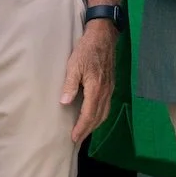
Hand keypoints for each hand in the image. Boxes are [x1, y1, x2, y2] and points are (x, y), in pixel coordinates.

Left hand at [60, 19, 116, 144]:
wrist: (104, 37)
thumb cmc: (86, 50)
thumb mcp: (74, 65)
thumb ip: (70, 85)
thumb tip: (64, 103)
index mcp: (96, 89)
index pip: (89, 114)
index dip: (81, 127)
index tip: (74, 138)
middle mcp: (105, 92)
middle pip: (98, 117)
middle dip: (88, 130)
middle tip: (77, 140)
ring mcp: (110, 89)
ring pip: (104, 113)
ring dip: (95, 124)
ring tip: (85, 131)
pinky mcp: (111, 85)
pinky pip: (107, 106)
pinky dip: (100, 116)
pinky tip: (94, 116)